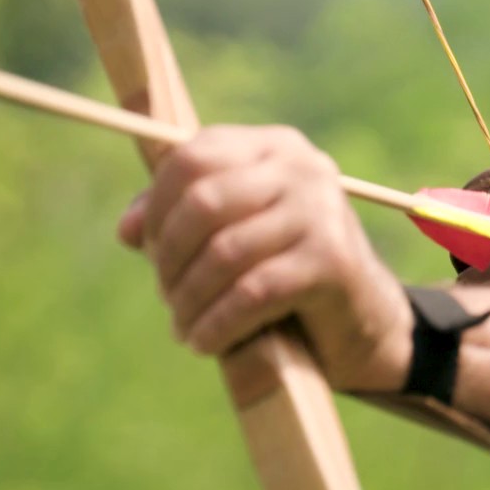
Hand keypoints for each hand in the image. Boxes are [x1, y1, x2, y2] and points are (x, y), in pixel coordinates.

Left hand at [117, 125, 410, 391]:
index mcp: (275, 147)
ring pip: (224, 253)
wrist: (362, 319)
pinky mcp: (332, 261)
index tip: (144, 248)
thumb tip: (127, 230)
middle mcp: (303, 168)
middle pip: (203, 202)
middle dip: (169, 257)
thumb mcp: (237, 233)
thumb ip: (182, 219)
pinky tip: (205, 342)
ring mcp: (322, 211)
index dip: (156, 206)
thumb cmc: (287, 271)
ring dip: (190, 300)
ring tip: (183, 328)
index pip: (193, 157)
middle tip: (167, 297)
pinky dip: (217, 324)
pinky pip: (252, 293)